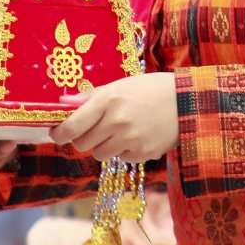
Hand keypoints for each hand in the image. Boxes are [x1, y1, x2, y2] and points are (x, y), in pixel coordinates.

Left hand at [51, 74, 178, 164]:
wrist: (187, 101)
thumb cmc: (150, 89)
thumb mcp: (120, 85)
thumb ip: (90, 96)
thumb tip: (62, 102)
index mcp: (109, 100)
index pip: (72, 125)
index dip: (59, 133)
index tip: (57, 133)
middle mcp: (117, 121)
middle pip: (82, 144)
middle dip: (84, 138)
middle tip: (95, 129)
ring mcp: (130, 140)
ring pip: (99, 154)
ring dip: (104, 146)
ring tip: (120, 131)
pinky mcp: (143, 154)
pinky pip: (121, 159)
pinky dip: (125, 151)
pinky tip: (138, 136)